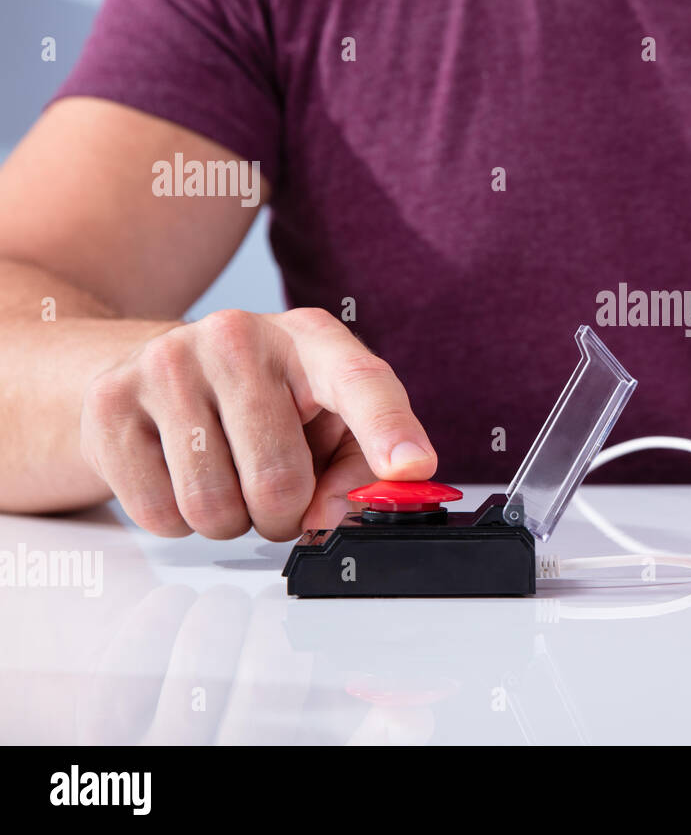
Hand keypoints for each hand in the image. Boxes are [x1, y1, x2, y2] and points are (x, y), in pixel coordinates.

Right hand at [79, 308, 436, 540]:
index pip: (360, 380)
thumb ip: (359, 472)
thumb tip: (337, 517)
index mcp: (311, 339)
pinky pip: (161, 513)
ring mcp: (167, 364)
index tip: (411, 466)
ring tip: (229, 479)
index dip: (389, 429)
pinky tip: (183, 474)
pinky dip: (179, 520)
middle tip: (276, 492)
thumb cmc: (265, 404)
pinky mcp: (111, 404)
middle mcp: (239, 336)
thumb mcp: (329, 424)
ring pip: (214, 506)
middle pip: (279, 480)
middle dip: (284, 514)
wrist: (155, 373)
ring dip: (231, 521)